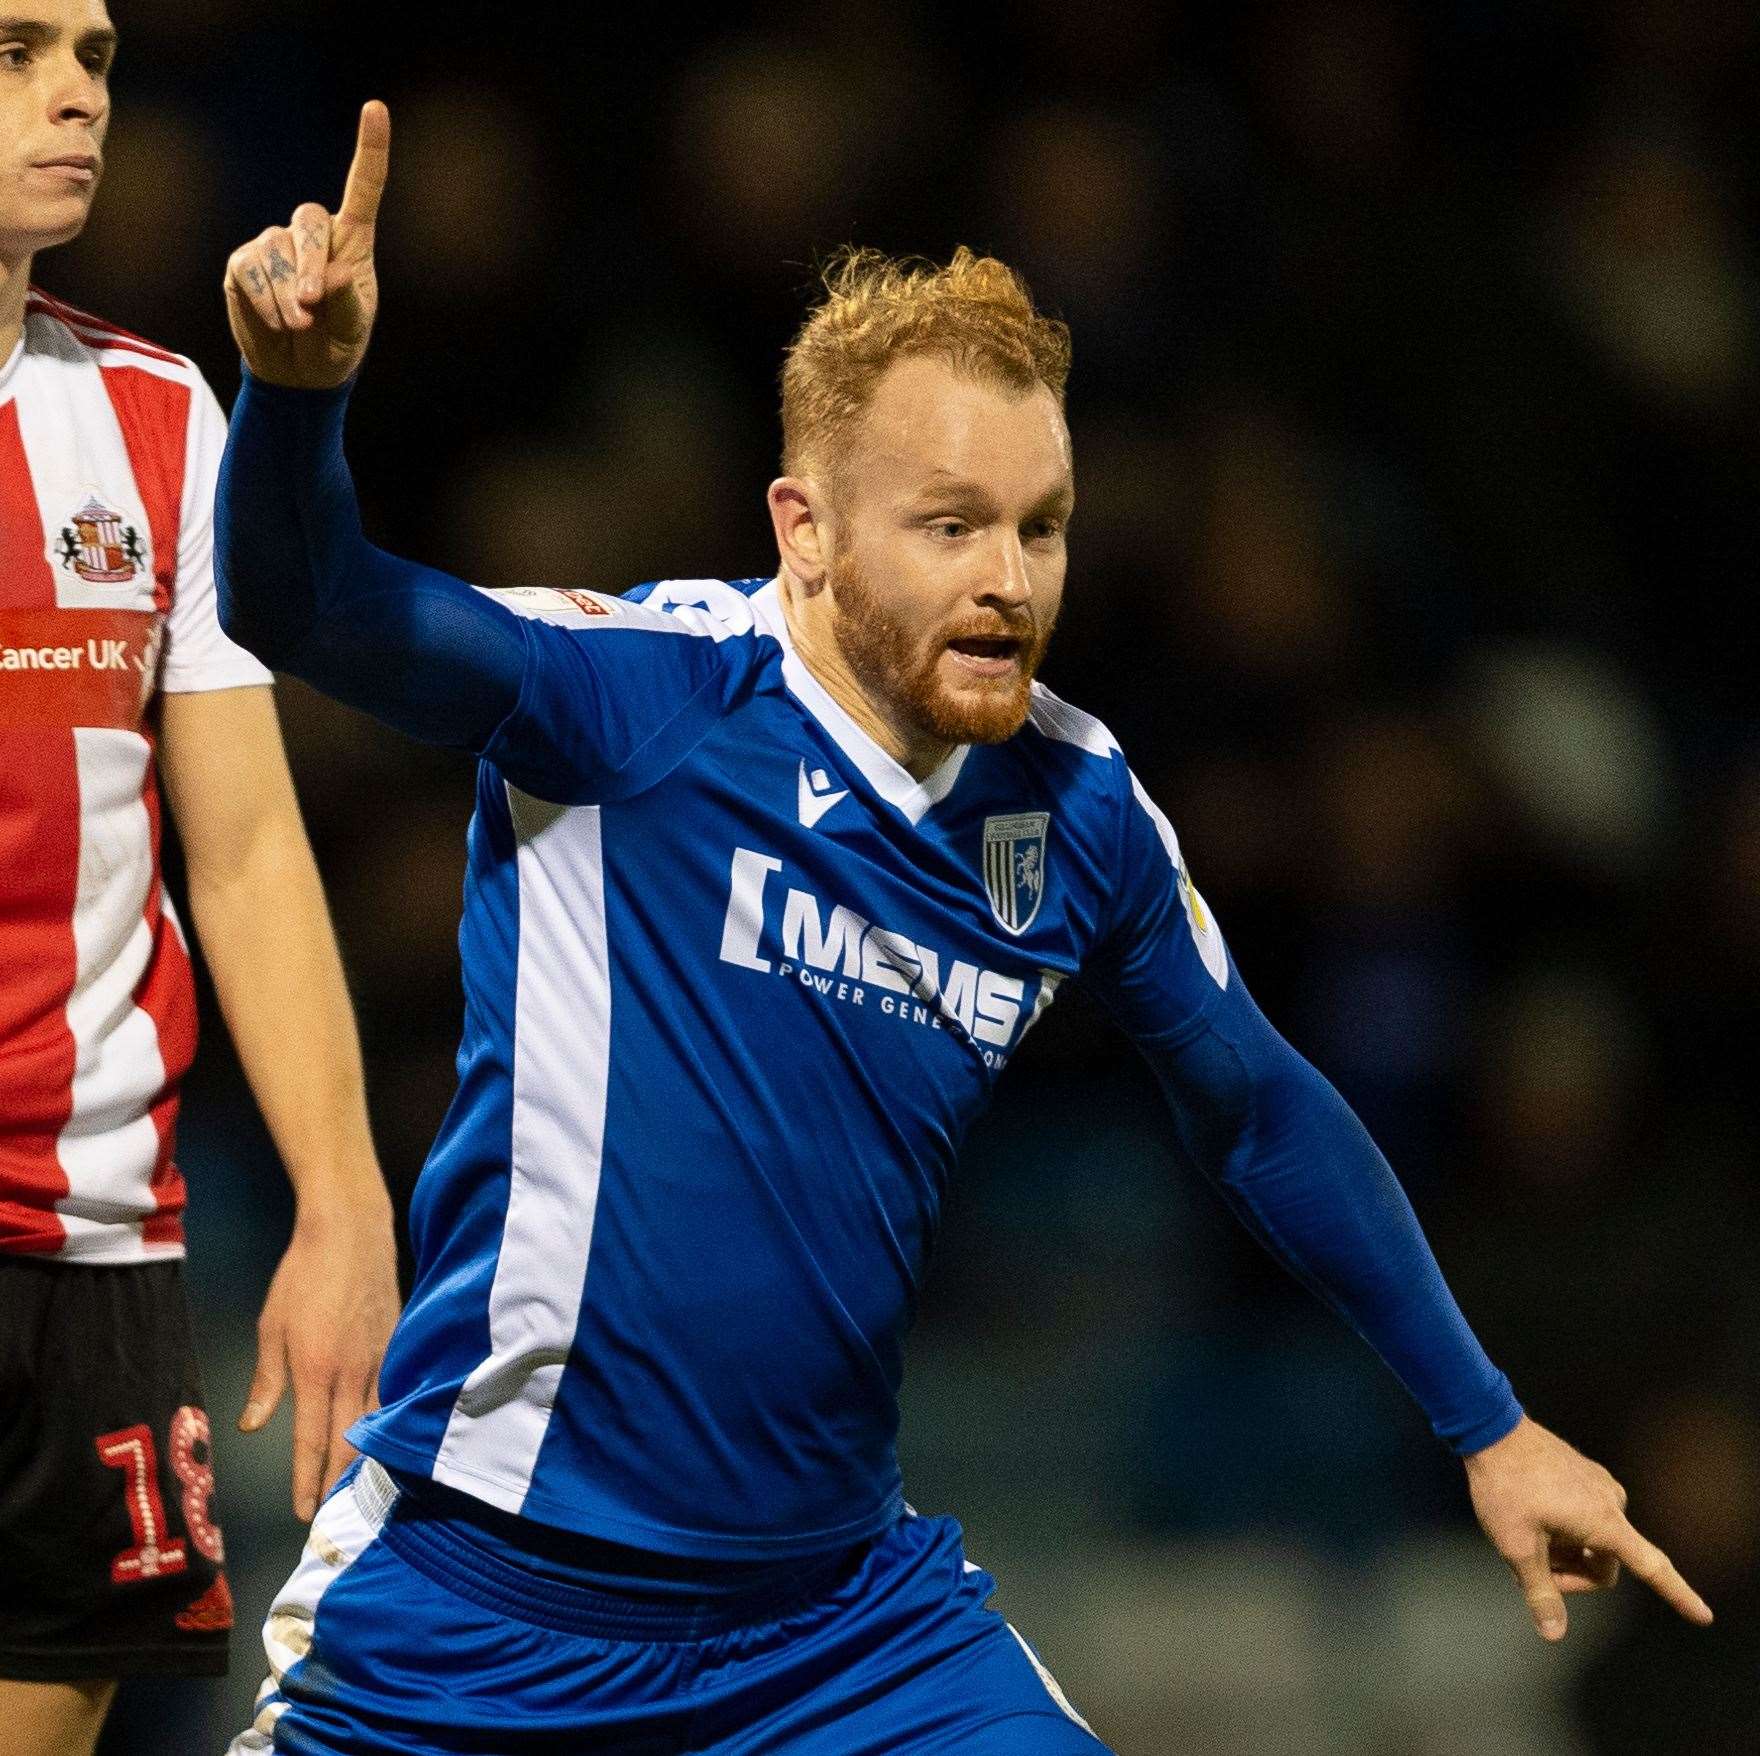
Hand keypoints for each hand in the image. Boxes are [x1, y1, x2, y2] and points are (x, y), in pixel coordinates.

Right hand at [223, 100, 389, 389]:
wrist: (299, 374)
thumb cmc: (336, 346)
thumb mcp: (354, 332)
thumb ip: (348, 302)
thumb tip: (334, 274)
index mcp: (353, 243)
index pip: (364, 189)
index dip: (370, 148)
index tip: (375, 107)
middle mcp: (313, 235)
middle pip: (309, 222)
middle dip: (309, 267)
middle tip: (311, 307)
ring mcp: (274, 245)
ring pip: (276, 251)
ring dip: (286, 295)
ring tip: (298, 325)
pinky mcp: (243, 263)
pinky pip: (249, 270)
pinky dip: (264, 301)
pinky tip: (276, 322)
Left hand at [238, 1199, 400, 1521]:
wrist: (351, 1231)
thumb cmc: (303, 1275)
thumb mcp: (271, 1327)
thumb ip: (266, 1380)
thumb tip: (253, 1425)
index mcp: (316, 1371)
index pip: (312, 1440)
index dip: (307, 1479)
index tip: (303, 1511)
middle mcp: (353, 1372)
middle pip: (349, 1442)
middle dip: (338, 1482)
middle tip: (330, 1515)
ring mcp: (381, 1358)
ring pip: (376, 1421)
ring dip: (365, 1458)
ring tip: (355, 1487)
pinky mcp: (398, 1343)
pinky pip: (392, 1392)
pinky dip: (385, 1421)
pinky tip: (383, 1435)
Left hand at [1464, 1414, 1712, 1640]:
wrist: (1491, 1429)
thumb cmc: (1505, 1487)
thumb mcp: (1516, 1546)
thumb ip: (1540, 1591)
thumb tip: (1554, 1634)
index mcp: (1604, 1523)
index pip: (1652, 1568)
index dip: (1678, 1596)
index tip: (1703, 1616)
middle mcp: (1612, 1503)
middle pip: (1604, 1565)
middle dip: (1570, 1575)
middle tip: (1527, 1570)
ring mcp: (1599, 1486)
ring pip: (1591, 1542)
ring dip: (1563, 1552)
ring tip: (1524, 1538)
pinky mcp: (1585, 1476)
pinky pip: (1584, 1517)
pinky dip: (1562, 1529)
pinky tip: (1529, 1518)